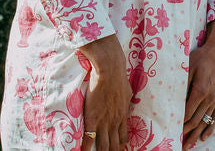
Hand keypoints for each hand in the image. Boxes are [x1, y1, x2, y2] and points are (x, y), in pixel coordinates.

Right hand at [78, 34, 131, 150]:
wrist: (110, 71)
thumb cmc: (119, 78)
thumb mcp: (127, 92)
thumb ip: (126, 100)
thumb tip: (127, 100)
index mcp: (123, 115)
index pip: (123, 137)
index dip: (120, 145)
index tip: (118, 149)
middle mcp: (115, 122)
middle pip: (114, 145)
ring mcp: (104, 122)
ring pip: (103, 145)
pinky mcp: (93, 118)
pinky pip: (89, 138)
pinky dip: (86, 148)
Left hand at [182, 19, 214, 148]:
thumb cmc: (201, 57)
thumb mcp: (188, 66)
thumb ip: (182, 83)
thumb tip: (173, 98)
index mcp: (200, 89)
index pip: (188, 112)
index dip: (180, 123)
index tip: (172, 130)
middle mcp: (209, 97)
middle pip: (196, 120)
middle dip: (186, 134)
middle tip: (177, 144)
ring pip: (205, 122)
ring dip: (196, 135)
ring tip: (188, 146)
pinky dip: (209, 129)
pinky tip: (204, 138)